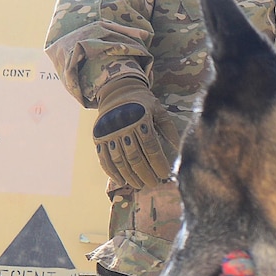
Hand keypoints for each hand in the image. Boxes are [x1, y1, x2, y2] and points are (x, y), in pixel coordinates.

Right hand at [92, 74, 176, 188]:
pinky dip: (112, 172)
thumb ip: (169, 130)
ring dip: (129, 175)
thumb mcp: (160, 111)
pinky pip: (104, 158)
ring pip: (119, 160)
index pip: (150, 146)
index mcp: (140, 119)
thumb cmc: (144, 103)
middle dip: (145, 173)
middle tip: (154, 184)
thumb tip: (178, 150)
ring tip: (139, 185)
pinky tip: (121, 181)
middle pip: (134, 156)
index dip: (158, 162)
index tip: (165, 174)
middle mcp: (122, 126)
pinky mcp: (97, 137)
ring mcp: (108, 132)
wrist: (117, 91)